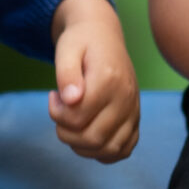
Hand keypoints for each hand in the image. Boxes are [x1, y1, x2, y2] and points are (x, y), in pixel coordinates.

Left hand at [47, 0, 139, 161]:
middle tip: (61, 112)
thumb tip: (70, 99)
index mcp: (108, 80)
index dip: (56, 113)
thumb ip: (66, 73)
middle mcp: (126, 98)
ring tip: (73, 124)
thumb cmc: (82, 41)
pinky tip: (89, 135)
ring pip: (109, 150)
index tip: (53, 96)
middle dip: (66, 133)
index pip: (77, 118)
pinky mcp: (135, 120)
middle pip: (93, 138)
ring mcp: (133, 111)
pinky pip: (123, 150)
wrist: (103, 35)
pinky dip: (104, 152)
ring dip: (82, 146)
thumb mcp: (67, 48)